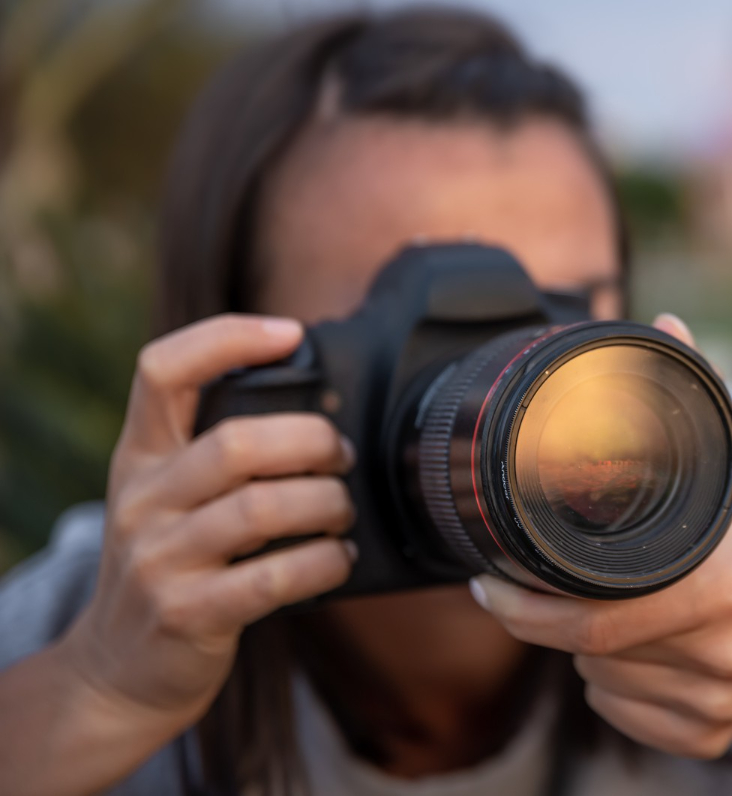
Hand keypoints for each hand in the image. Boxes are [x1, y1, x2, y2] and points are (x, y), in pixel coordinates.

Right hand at [57, 315, 356, 740]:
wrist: (116, 669)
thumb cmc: (173, 563)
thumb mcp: (170, 497)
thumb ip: (218, 450)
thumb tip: (323, 406)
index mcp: (141, 457)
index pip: (162, 370)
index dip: (228, 339)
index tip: (292, 335)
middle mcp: (141, 500)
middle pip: (236, 443)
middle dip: (311, 441)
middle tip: (340, 455)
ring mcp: (159, 560)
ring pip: (260, 509)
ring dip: (326, 504)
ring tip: (343, 512)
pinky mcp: (187, 614)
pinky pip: (273, 578)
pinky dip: (323, 562)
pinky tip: (338, 558)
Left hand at [472, 313, 731, 758]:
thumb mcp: (724, 462)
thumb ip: (688, 393)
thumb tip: (660, 324)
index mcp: (720, 587)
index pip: (591, 618)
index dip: (527, 605)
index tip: (489, 579)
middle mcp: (723, 653)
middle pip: (588, 652)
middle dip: (548, 620)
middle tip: (529, 587)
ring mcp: (717, 704)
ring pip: (599, 686)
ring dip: (583, 652)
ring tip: (610, 607)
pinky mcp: (709, 738)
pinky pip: (623, 718)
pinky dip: (610, 689)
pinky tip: (636, 651)